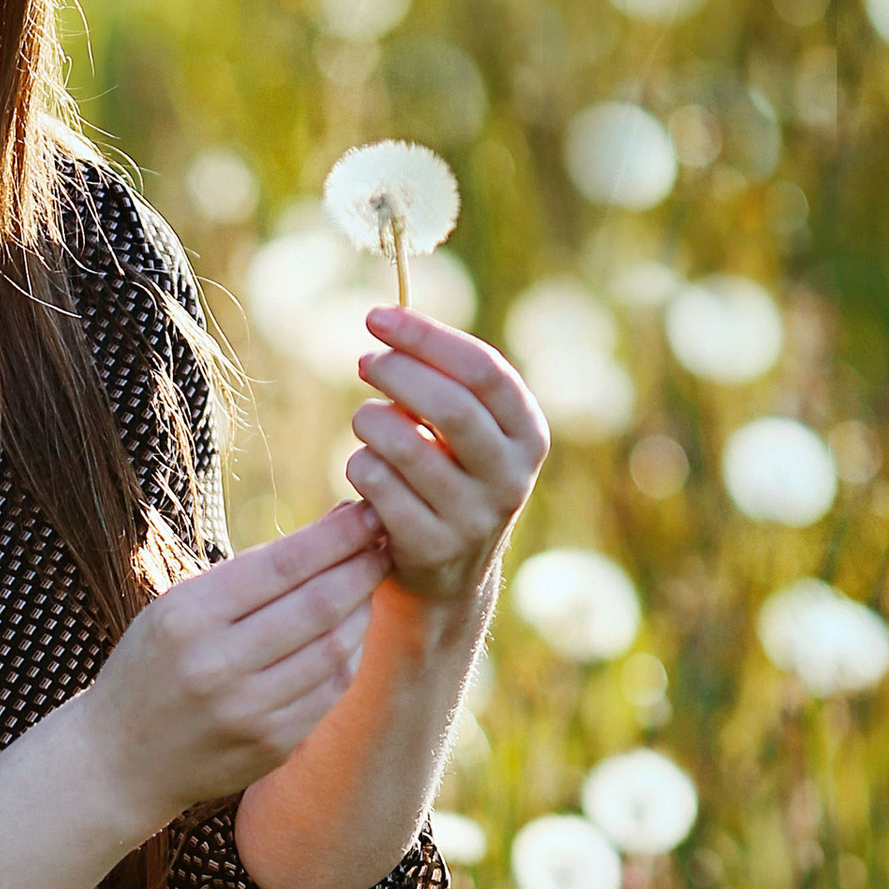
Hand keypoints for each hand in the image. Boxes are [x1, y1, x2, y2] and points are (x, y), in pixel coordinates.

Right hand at [79, 501, 389, 838]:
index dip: (337, 536)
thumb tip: (330, 532)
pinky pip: (331, 691)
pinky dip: (349, 655)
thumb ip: (244, 578)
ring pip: (335, 649)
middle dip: (362, 566)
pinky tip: (350, 632)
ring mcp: (248, 713)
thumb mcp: (174, 609)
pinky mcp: (271, 747)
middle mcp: (218, 666)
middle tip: (387, 540)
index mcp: (187, 617)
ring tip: (369, 583)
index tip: (368, 512)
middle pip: (318, 605)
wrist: (119, 762)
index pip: (283, 565)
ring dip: (362, 609)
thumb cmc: (150, 668)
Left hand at [348, 310, 548, 611]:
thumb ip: (443, 379)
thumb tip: (388, 322)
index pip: (483, 370)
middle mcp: (511, 477)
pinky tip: (365, 465)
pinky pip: (378, 486)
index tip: (377, 317)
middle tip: (364, 361)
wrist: (449, 570)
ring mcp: (473, 518)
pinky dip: (360, 464)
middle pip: (449, 407)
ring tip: (366, 419)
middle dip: (396, 373)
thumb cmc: (449, 473)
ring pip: (405, 447)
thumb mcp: (466, 428)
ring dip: (371, 421)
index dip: (426, 337)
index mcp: (528, 433)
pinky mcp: (431, 548)